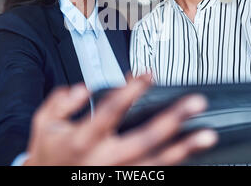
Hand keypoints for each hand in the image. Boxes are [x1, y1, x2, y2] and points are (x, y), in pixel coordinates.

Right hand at [24, 74, 217, 165]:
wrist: (44, 184)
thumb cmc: (48, 155)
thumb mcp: (44, 124)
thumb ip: (60, 103)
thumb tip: (82, 89)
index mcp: (83, 139)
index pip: (111, 111)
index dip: (131, 91)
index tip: (148, 75)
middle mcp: (104, 159)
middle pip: (144, 139)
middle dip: (172, 119)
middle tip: (195, 103)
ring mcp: (116, 176)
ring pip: (156, 162)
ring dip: (183, 148)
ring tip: (207, 135)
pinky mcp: (124, 183)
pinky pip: (152, 175)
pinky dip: (172, 164)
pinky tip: (188, 155)